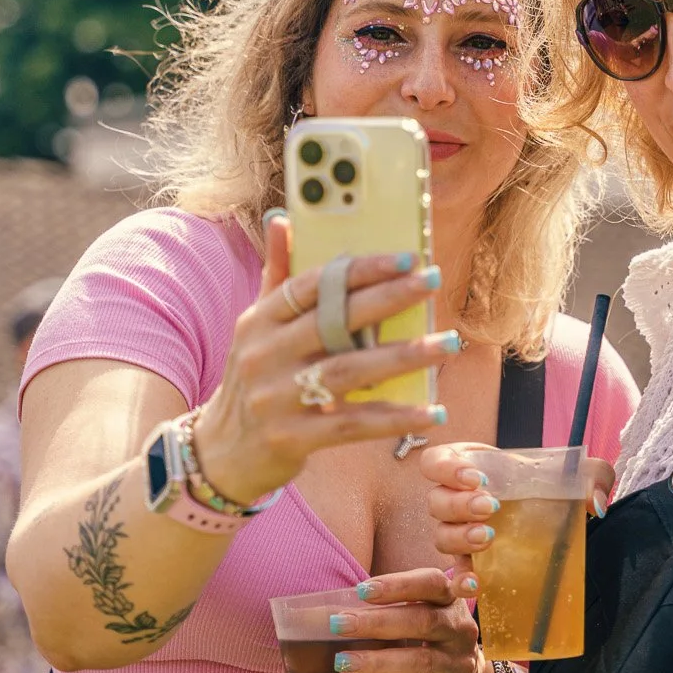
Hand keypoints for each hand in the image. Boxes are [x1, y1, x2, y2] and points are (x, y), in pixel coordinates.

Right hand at [197, 214, 457, 502]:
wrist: (222, 453)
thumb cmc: (256, 379)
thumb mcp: (257, 327)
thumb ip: (278, 276)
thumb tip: (283, 219)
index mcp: (259, 321)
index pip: (311, 285)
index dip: (359, 269)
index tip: (406, 257)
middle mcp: (264, 355)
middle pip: (334, 321)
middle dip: (389, 298)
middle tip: (434, 282)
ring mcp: (276, 399)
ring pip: (350, 371)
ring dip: (405, 356)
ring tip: (449, 343)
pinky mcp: (292, 438)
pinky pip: (353, 425)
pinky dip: (395, 417)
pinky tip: (433, 411)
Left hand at [330, 567, 492, 672]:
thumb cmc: (434, 645)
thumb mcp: (428, 618)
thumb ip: (396, 607)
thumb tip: (336, 609)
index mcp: (450, 603)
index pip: (431, 584)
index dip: (399, 585)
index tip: (362, 590)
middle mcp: (459, 632)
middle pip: (422, 622)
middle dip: (377, 623)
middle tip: (338, 624)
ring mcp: (457, 667)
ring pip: (419, 662)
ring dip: (378, 662)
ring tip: (342, 662)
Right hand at [416, 442, 614, 562]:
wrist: (550, 520)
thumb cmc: (549, 486)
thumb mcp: (572, 474)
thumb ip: (591, 476)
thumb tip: (594, 503)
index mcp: (467, 466)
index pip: (435, 462)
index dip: (447, 468)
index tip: (476, 477)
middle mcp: (455, 498)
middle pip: (436, 502)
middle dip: (460, 505)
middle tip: (490, 507)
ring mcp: (458, 532)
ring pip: (441, 536)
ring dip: (461, 538)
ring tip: (489, 538)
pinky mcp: (468, 561)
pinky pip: (454, 572)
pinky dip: (459, 579)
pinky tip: (476, 583)